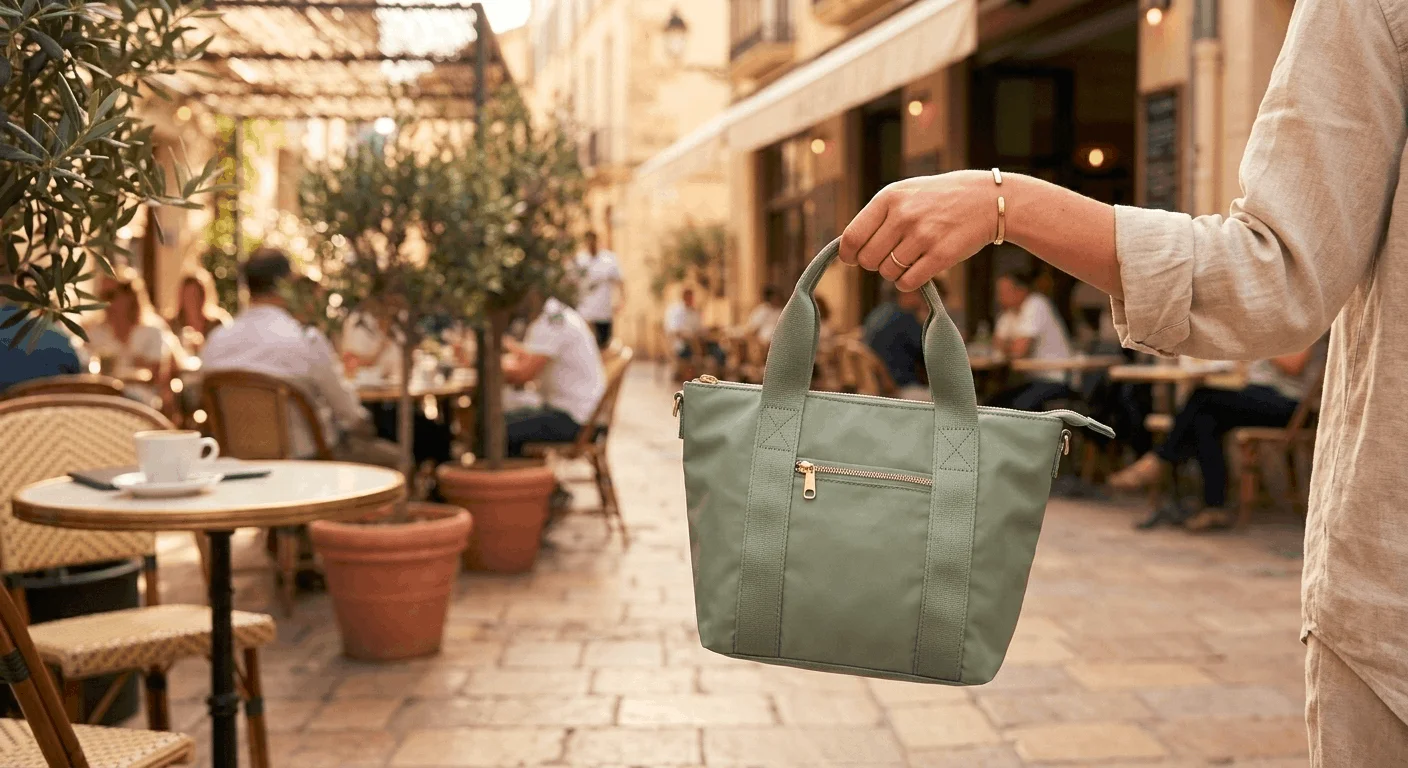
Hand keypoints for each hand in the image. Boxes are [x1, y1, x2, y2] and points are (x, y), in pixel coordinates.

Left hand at [839, 170, 996, 291]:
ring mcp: (923, 236)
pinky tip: (919, 269)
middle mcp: (903, 216)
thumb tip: (849, 248)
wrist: (987, 200)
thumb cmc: (939, 199)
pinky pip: (907, 283)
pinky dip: (908, 282)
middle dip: (875, 263)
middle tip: (891, 255)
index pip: (852, 237)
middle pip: (868, 260)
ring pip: (887, 273)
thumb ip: (877, 216)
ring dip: (895, 272)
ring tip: (912, 256)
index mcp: (889, 198)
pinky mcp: (941, 256)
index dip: (849, 254)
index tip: (853, 258)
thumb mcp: (906, 194)